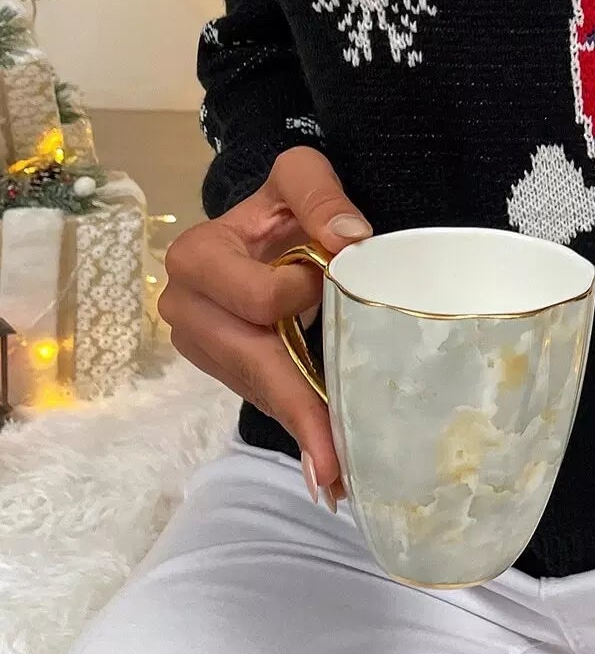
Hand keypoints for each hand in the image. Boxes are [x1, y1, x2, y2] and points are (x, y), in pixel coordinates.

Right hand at [160, 146, 370, 507]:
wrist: (264, 225)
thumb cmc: (283, 203)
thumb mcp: (299, 177)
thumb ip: (320, 193)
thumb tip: (348, 240)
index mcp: (199, 257)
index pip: (258, 298)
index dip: (299, 292)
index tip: (328, 276)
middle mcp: (187, 308)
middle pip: (253, 363)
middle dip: (297, 405)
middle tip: (336, 459)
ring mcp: (203, 345)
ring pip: (259, 390)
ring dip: (298, 428)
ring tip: (335, 475)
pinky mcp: (224, 368)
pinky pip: (263, 399)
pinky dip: (295, 426)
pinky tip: (323, 466)